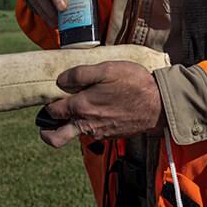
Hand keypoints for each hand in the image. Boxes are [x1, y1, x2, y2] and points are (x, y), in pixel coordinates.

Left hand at [40, 61, 165, 147]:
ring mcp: (99, 133)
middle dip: (46, 129)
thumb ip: (81, 74)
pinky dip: (90, 123)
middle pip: (55, 137)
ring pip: (74, 134)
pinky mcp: (110, 135)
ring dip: (71, 123)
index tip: (51, 93)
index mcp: (82, 107)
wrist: (160, 105)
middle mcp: (87, 125)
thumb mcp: (107, 69)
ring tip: (78, 105)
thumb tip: (61, 79)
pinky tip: (100, 107)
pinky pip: (92, 132)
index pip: (52, 111)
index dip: (48, 102)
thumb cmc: (134, 84)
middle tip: (51, 114)